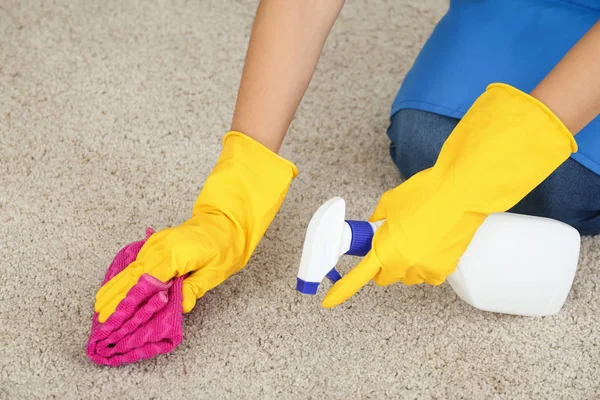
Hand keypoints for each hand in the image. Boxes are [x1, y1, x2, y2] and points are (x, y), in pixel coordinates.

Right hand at [94, 131, 297, 321]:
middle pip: (134, 275)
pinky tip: (115, 287)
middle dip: (116, 297)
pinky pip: (137, 262)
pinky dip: (125, 276)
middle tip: (100, 316)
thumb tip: (180, 306)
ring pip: (132, 268)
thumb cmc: (225, 246)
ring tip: (99, 304)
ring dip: (116, 287)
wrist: (226, 221)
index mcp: (176, 254)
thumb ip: (194, 288)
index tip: (116, 316)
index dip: (130, 301)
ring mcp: (157, 243)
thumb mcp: (215, 272)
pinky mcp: (157, 243)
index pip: (147, 282)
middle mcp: (162, 247)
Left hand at [322, 83, 577, 307]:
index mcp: (386, 249)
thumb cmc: (426, 193)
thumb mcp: (390, 202)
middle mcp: (405, 264)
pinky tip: (431, 245)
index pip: (359, 276)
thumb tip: (376, 225)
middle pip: (383, 276)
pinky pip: (427, 274)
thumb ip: (378, 220)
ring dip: (405, 264)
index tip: (328, 300)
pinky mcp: (445, 268)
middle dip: (382, 264)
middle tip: (389, 244)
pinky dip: (426, 265)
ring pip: (406, 276)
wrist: (463, 192)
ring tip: (416, 238)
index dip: (342, 290)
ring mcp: (426, 268)